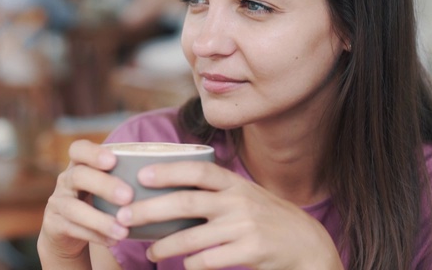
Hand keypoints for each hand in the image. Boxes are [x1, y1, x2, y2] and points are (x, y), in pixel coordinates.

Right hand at [37, 140, 133, 263]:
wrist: (67, 230)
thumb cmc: (97, 201)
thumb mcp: (106, 185)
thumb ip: (124, 176)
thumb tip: (163, 174)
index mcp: (79, 164)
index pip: (78, 149)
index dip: (94, 152)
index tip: (113, 160)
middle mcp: (65, 179)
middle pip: (79, 176)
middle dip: (104, 185)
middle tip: (128, 196)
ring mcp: (57, 202)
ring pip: (74, 209)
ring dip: (100, 220)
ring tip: (123, 230)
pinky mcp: (54, 224)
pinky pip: (73, 229)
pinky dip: (95, 235)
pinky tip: (114, 240)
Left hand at [114, 161, 342, 269]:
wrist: (307, 243)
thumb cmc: (267, 218)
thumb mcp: (246, 195)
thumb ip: (216, 192)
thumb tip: (169, 190)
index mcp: (235, 184)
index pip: (198, 171)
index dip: (169, 170)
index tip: (141, 175)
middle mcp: (238, 201)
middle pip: (186, 204)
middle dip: (149, 210)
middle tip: (124, 216)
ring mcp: (245, 227)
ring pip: (192, 238)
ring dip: (165, 246)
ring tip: (150, 250)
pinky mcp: (251, 251)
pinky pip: (209, 260)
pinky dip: (191, 263)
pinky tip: (184, 264)